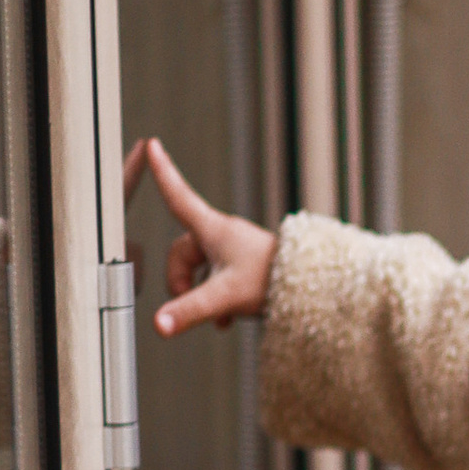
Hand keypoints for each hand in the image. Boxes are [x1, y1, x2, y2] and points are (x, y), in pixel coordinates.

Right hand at [134, 137, 276, 335]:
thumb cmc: (274, 281)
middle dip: (181, 281)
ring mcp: (235, 250)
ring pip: (201, 269)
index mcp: (214, 230)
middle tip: (195, 306)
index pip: (179, 196)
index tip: (153, 145)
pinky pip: (218, 279)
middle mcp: (223, 236)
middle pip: (183, 252)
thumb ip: (189, 310)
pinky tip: (227, 319)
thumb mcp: (224, 296)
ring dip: (202, 294)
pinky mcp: (246, 266)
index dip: (163, 173)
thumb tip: (159, 324)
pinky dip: (218, 300)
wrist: (315, 287)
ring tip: (220, 315)